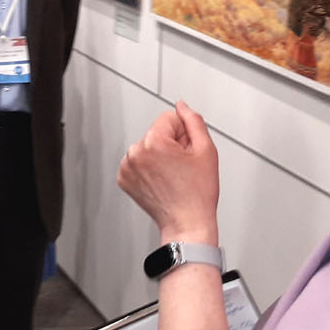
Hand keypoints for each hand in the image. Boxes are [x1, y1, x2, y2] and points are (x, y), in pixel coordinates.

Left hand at [117, 101, 219, 243]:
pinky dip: (148, 168)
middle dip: (171, 144)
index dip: (184, 133)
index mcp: (154, 142)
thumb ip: (194, 121)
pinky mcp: (123, 178)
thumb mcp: (206, 151)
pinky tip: (161, 181)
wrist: (187, 224)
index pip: (169, 118)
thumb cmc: (197, 194)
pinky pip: (138, 162)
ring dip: (158, 155)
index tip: (188, 151)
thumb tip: (182, 106)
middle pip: (157, 133)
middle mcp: (135, 152)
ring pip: (147, 147)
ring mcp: (127, 166)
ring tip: (172, 176)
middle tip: (183, 167)